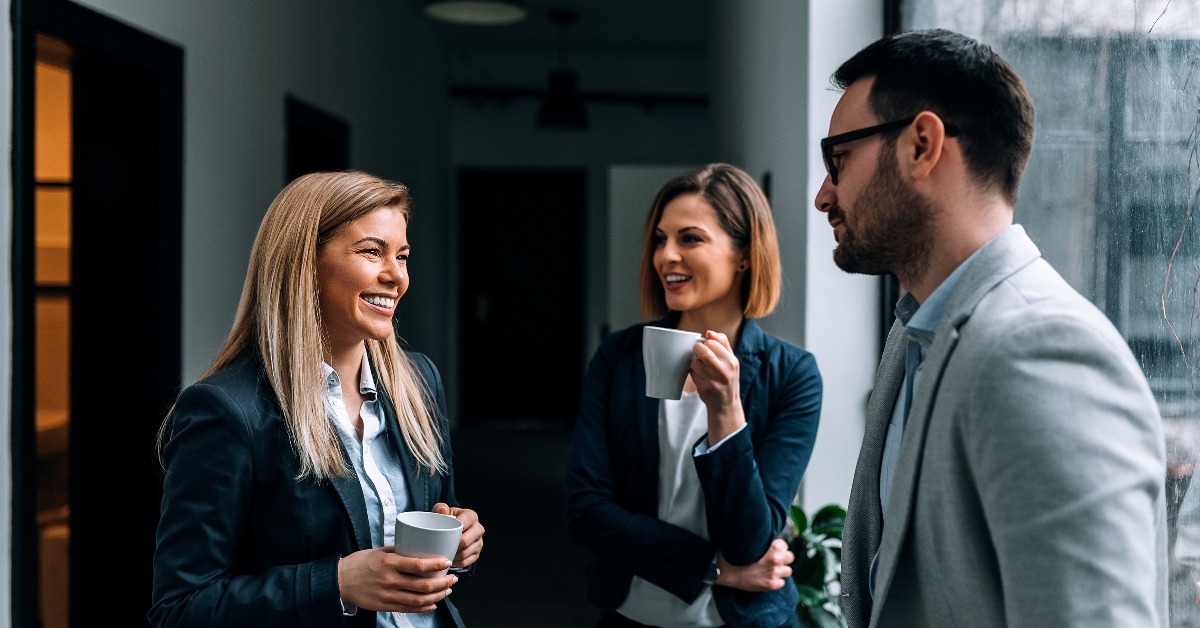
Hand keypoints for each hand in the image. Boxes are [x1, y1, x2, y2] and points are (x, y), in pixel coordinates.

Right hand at [337, 547, 457, 613]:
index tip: (447, 561)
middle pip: (423, 585)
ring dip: (437, 596)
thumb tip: (418, 550)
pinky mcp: (386, 606)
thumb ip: (399, 553)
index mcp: (389, 563)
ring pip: (419, 600)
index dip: (436, 564)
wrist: (340, 581)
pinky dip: (424, 608)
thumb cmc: (359, 563)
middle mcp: (390, 580)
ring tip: (447, 590)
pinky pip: (409, 609)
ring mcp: (388, 595)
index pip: (418, 565)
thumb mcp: (379, 552)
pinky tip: (433, 603)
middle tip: (452, 578)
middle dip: (442, 583)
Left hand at [432, 503, 484, 569]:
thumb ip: (440, 508)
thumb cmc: (446, 520)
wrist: (452, 529)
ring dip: (454, 556)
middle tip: (442, 547)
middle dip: (453, 546)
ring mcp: (479, 542)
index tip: (443, 535)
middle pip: (466, 541)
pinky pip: (466, 562)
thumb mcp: (442, 511)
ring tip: (444, 554)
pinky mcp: (477, 554)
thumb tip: (443, 511)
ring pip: (465, 553)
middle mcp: (478, 529)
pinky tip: (449, 559)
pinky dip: (456, 563)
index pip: (464, 524)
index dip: (453, 531)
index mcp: (471, 516)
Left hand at [690, 330, 744, 442]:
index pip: (712, 343)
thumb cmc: (727, 379)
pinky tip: (700, 377)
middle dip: (697, 349)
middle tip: (697, 352)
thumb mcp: (731, 361)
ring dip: (695, 363)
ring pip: (696, 363)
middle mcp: (725, 371)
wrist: (726, 404)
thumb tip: (709, 332)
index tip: (706, 347)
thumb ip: (722, 344)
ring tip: (700, 367)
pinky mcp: (705, 388)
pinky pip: (693, 374)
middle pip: (704, 351)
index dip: (706, 343)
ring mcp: (715, 381)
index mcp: (732, 361)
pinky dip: (693, 373)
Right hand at [715, 539, 793, 591]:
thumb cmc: (736, 553)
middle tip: (774, 560)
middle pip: (790, 557)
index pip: (785, 545)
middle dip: (783, 558)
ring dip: (780, 570)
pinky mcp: (770, 584)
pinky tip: (767, 578)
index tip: (772, 550)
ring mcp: (773, 573)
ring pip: (788, 571)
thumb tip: (771, 543)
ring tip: (770, 570)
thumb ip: (764, 542)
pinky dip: (776, 581)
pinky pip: (781, 583)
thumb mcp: (751, 541)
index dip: (778, 548)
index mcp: (773, 547)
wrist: (724, 568)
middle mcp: (776, 559)